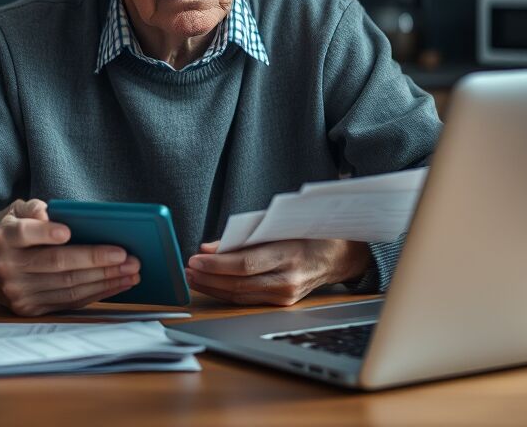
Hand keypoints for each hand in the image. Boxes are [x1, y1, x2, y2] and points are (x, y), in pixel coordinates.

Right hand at [0, 199, 140, 315]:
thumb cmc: (12, 236)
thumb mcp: (15, 214)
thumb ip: (33, 208)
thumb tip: (50, 215)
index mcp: (5, 238)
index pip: (24, 234)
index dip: (45, 233)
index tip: (68, 232)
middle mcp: (9, 267)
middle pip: (56, 264)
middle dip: (96, 260)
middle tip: (127, 256)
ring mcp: (19, 292)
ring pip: (67, 286)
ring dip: (104, 279)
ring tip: (131, 271)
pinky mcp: (30, 309)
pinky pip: (69, 301)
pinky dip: (97, 292)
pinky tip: (117, 283)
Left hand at [184, 239, 369, 305]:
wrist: (338, 255)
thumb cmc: (305, 232)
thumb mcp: (275, 225)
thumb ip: (241, 236)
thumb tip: (208, 248)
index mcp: (289, 253)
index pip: (246, 263)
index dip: (217, 265)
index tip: (195, 260)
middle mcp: (289, 278)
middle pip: (240, 284)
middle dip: (209, 279)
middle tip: (188, 270)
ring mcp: (287, 294)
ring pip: (242, 296)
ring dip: (213, 288)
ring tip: (193, 278)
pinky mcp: (284, 303)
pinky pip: (249, 299)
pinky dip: (227, 293)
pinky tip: (212, 286)